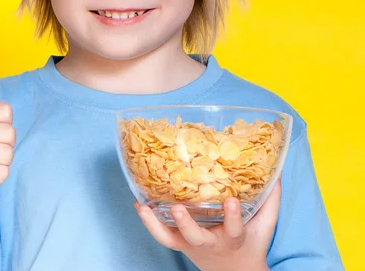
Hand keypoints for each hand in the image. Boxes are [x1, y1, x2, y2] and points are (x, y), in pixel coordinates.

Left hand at [135, 180, 280, 270]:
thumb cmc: (250, 243)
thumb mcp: (264, 225)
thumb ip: (270, 199)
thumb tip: (276, 170)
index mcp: (233, 239)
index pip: (235, 229)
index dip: (232, 217)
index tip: (230, 200)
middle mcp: (209, 243)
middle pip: (196, 238)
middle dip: (186, 225)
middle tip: (176, 209)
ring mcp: (190, 245)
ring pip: (171, 240)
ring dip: (156, 225)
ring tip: (144, 208)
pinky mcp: (178, 243)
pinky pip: (161, 235)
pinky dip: (149, 222)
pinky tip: (139, 205)